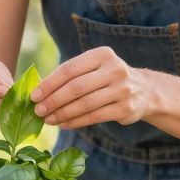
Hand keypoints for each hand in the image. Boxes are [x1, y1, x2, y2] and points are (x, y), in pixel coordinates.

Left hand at [32, 47, 152, 128]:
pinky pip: (94, 117)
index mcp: (102, 54)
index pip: (70, 69)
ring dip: (62, 114)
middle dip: (54, 100)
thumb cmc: (107, 78)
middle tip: (38, 110)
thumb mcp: (94, 68)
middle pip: (76, 87)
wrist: (145, 91)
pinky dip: (75, 122)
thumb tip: (38, 91)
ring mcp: (122, 89)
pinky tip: (63, 124)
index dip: (50, 83)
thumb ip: (71, 76)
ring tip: (48, 120)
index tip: (34, 95)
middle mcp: (114, 69)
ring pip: (85, 104)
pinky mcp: (126, 108)